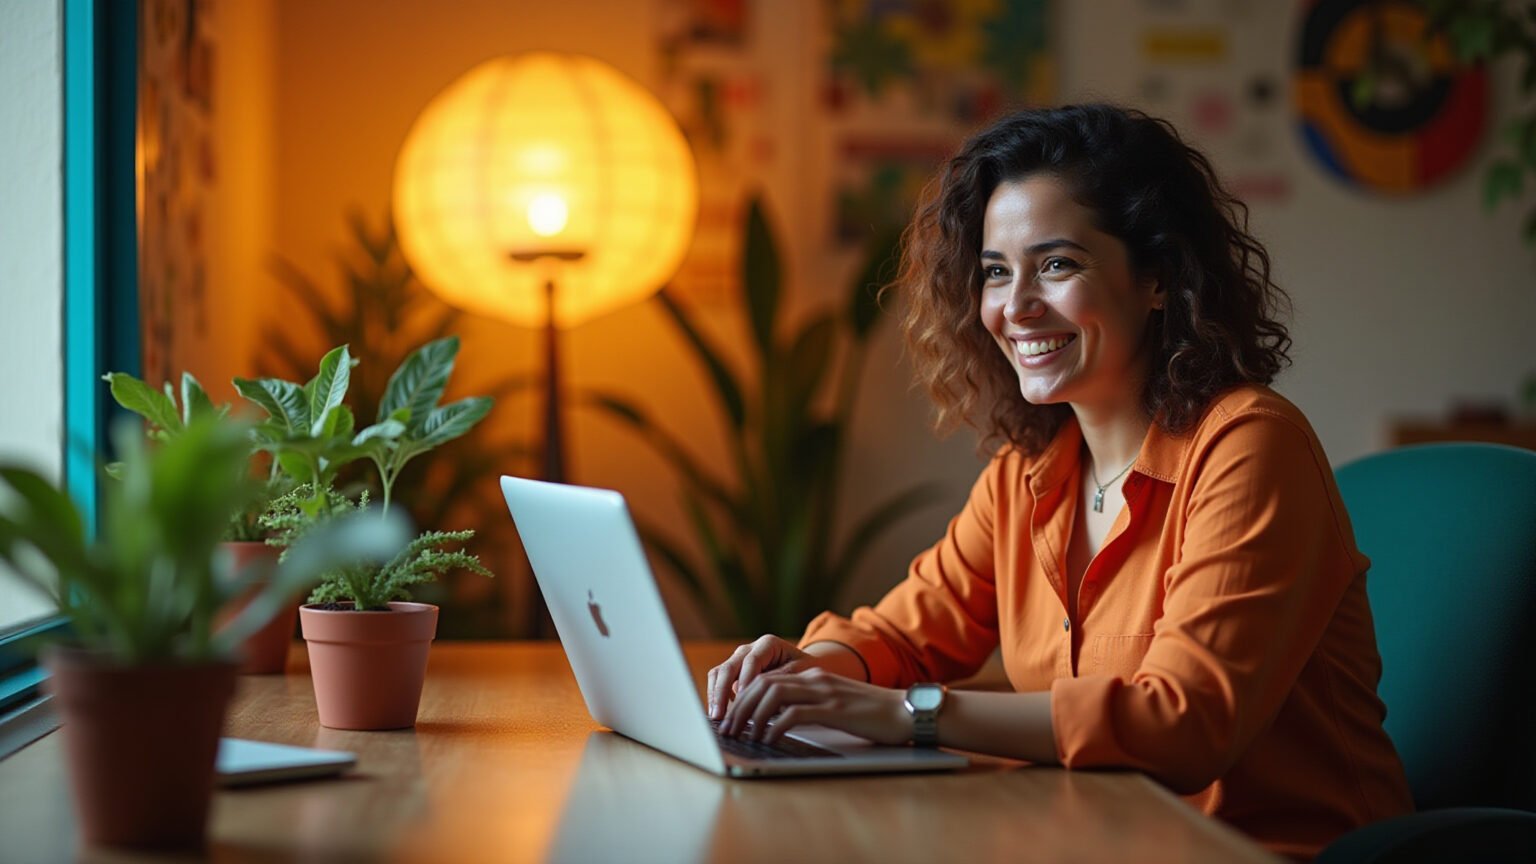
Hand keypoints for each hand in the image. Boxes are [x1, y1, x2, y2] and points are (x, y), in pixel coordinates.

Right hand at [707, 635, 819, 720]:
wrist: (804, 666)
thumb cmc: (805, 668)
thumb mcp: (801, 671)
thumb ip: (782, 679)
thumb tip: (763, 694)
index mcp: (767, 644)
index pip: (751, 661)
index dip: (745, 681)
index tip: (742, 700)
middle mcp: (749, 649)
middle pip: (729, 667)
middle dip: (721, 692)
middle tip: (720, 714)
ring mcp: (738, 659)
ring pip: (718, 673)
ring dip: (715, 695)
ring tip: (716, 717)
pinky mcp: (733, 672)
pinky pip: (718, 681)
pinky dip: (716, 696)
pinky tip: (722, 714)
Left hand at [719, 666, 909, 745]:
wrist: (906, 711)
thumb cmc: (871, 713)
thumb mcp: (834, 704)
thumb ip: (808, 705)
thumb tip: (776, 721)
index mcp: (812, 675)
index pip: (766, 678)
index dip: (743, 695)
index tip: (730, 715)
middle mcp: (814, 678)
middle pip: (763, 684)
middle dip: (739, 705)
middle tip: (727, 727)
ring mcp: (824, 692)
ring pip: (773, 695)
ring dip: (752, 715)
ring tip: (743, 734)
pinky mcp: (834, 709)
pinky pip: (795, 714)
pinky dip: (775, 727)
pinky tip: (768, 740)